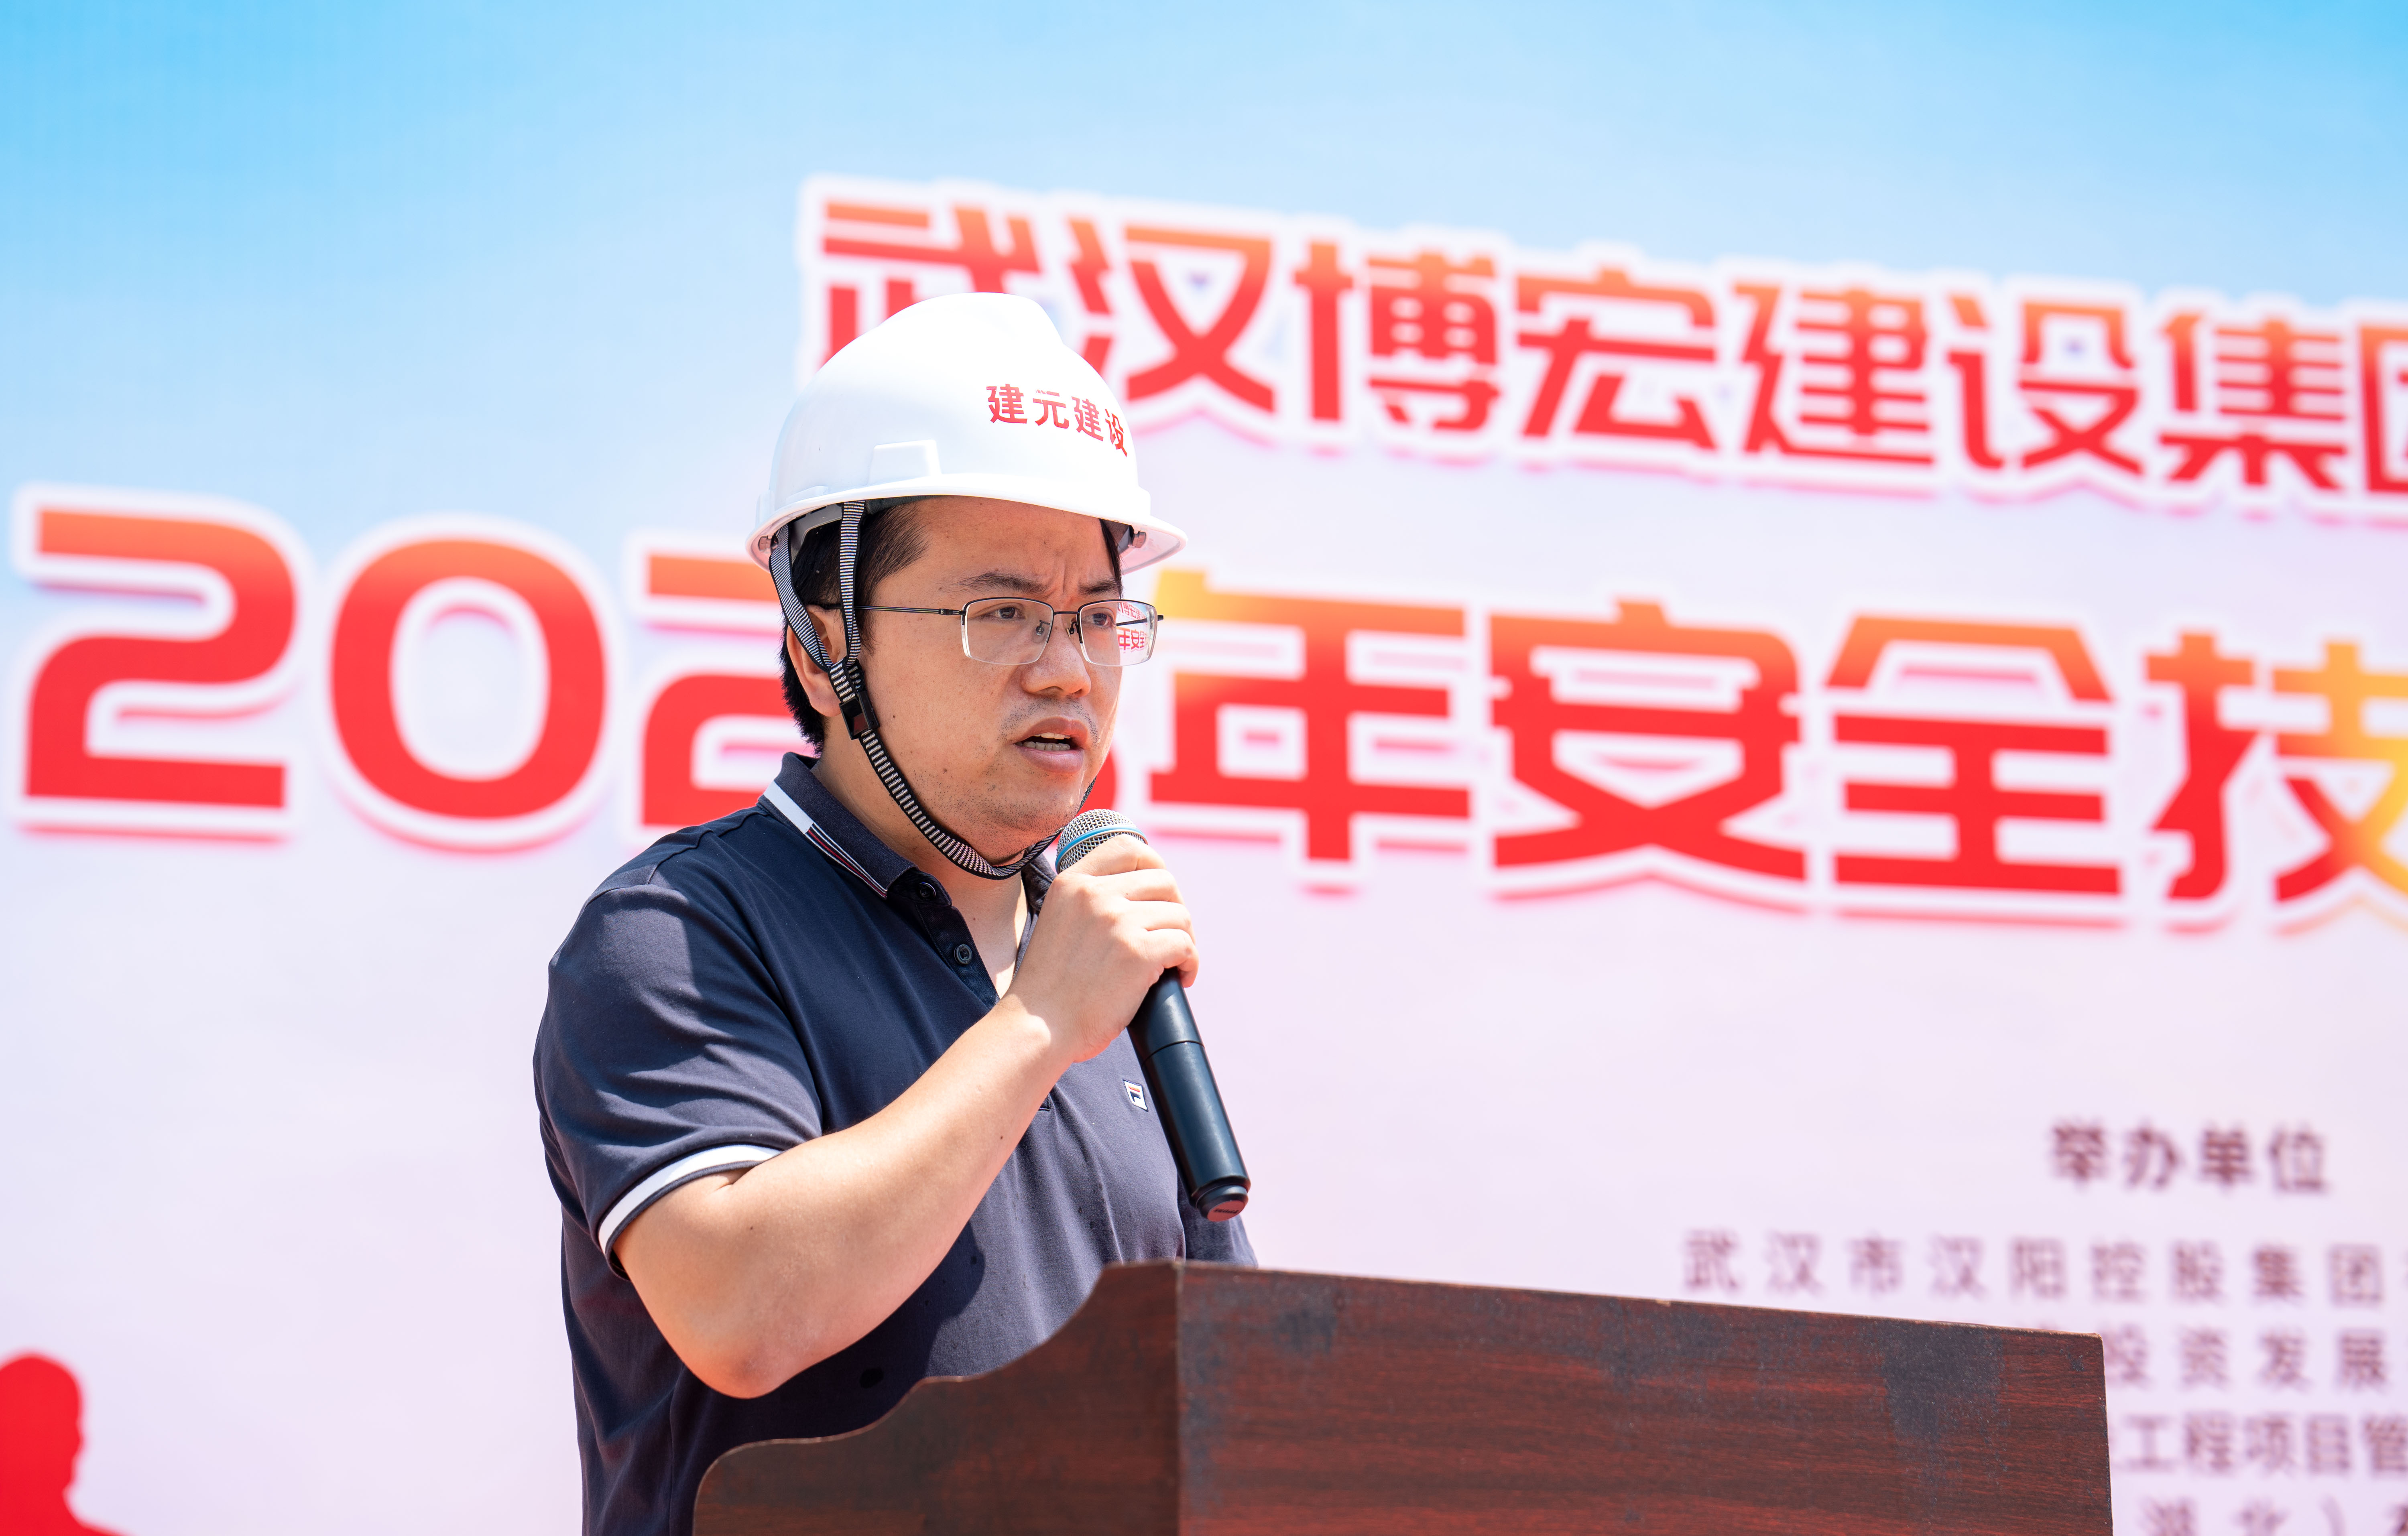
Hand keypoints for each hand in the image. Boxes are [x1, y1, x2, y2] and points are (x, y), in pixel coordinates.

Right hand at [1005, 835, 1196, 1066]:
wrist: (1037, 1028)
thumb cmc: (1049, 987)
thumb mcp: (1059, 922)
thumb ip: (1090, 903)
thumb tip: (1140, 896)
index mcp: (1073, 882)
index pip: (1128, 847)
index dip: (1155, 866)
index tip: (1159, 894)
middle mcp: (1095, 894)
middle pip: (1164, 881)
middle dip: (1175, 909)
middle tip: (1170, 937)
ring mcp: (1117, 921)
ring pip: (1180, 915)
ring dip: (1185, 940)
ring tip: (1173, 963)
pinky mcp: (1138, 953)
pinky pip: (1185, 945)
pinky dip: (1190, 962)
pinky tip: (1180, 978)